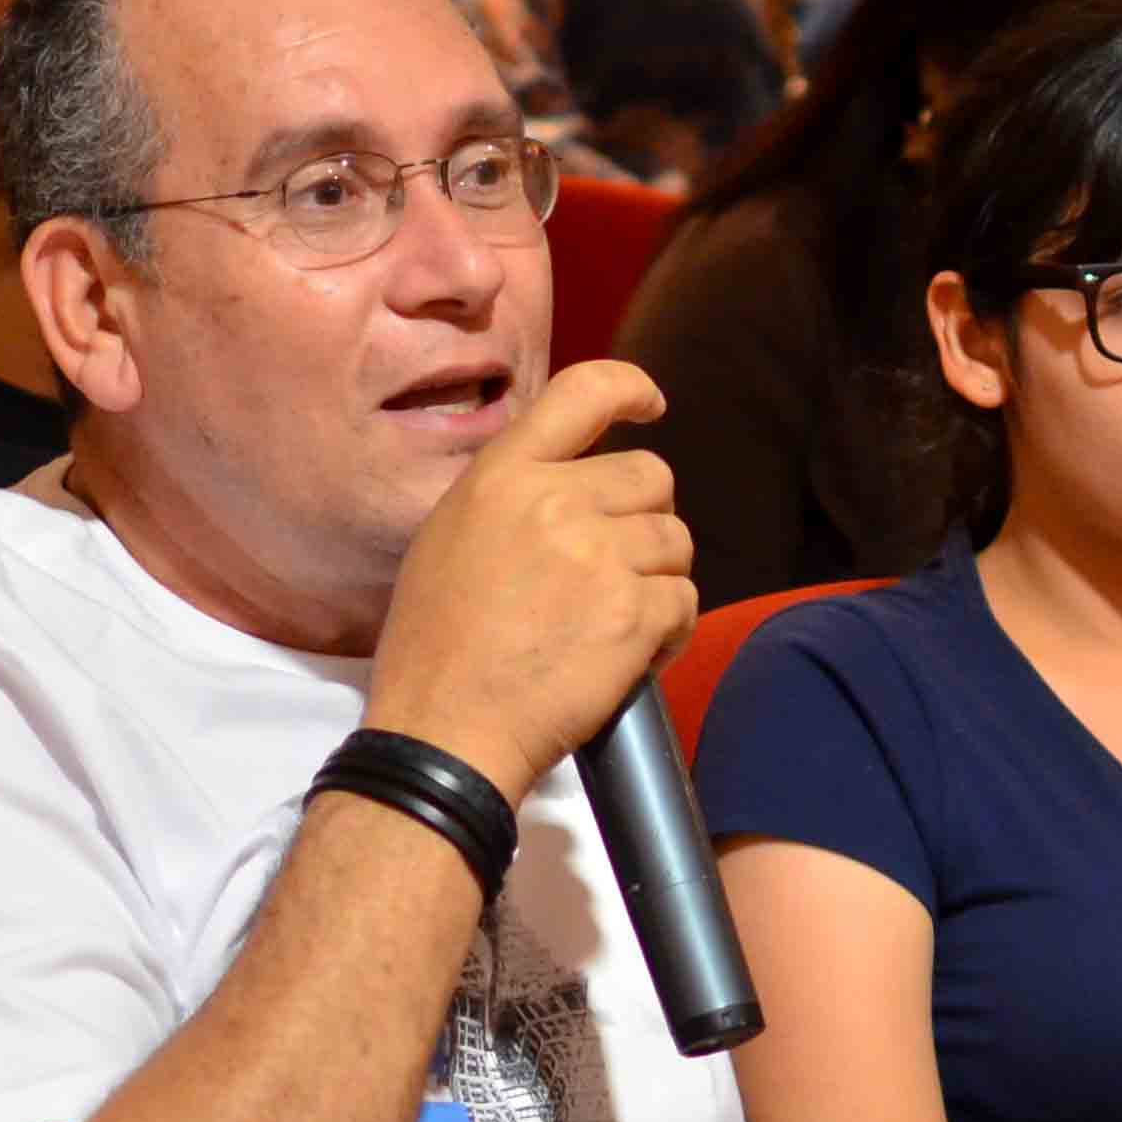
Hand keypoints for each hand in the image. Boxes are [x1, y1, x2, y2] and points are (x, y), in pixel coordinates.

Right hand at [363, 359, 691, 796]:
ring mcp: (598, 556)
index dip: (630, 390)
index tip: (652, 405)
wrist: (445, 731)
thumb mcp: (449, 539)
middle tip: (614, 571)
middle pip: (651, 476)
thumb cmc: (437, 649)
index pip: (584, 390)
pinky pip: (684, 601)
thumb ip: (511, 496)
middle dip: (645, 521)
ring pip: (675, 542)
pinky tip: (629, 655)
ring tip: (613, 622)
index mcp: (502, 475)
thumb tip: (567, 479)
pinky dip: (668, 630)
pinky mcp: (632, 614)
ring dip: (658, 580)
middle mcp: (554, 502)